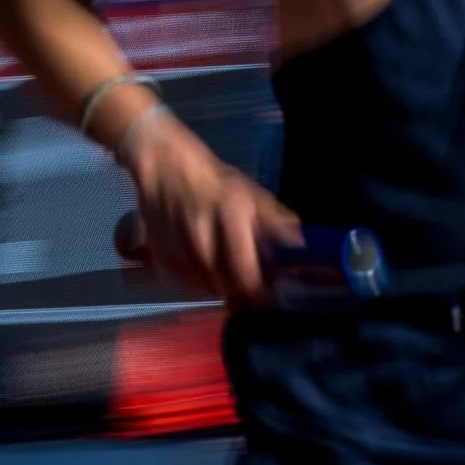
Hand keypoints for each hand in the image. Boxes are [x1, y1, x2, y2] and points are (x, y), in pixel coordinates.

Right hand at [116, 108, 301, 302]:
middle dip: (244, 288)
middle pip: (227, 285)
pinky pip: (189, 283)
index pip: (246, 272)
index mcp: (230, 219)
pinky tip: (210, 265)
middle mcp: (202, 239)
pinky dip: (203, 280)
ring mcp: (179, 251)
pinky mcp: (163, 259)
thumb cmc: (218, 184)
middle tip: (254, 282)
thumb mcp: (255, 196)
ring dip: (223, 285)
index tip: (270, 292)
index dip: (259, 288)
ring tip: (231, 270)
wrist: (168, 172)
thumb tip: (301, 248)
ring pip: (208, 288)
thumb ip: (278, 223)